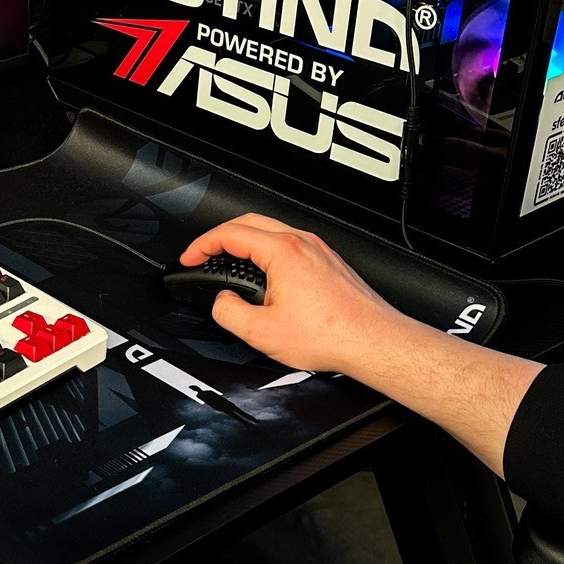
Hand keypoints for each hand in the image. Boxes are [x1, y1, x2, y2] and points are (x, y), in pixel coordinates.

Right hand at [179, 213, 405, 377]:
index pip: (230, 234)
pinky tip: (265, 277)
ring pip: (271, 232)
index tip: (190, 258)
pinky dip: (267, 253)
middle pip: (249, 222)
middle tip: (204, 256)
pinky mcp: (327, 261)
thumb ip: (228, 312)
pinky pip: (289, 245)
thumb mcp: (261, 332)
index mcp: (283, 252)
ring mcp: (317, 249)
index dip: (201, 245)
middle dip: (220, 237)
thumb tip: (221, 302)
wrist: (372, 341)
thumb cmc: (331, 334)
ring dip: (245, 244)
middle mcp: (302, 242)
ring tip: (232, 268)